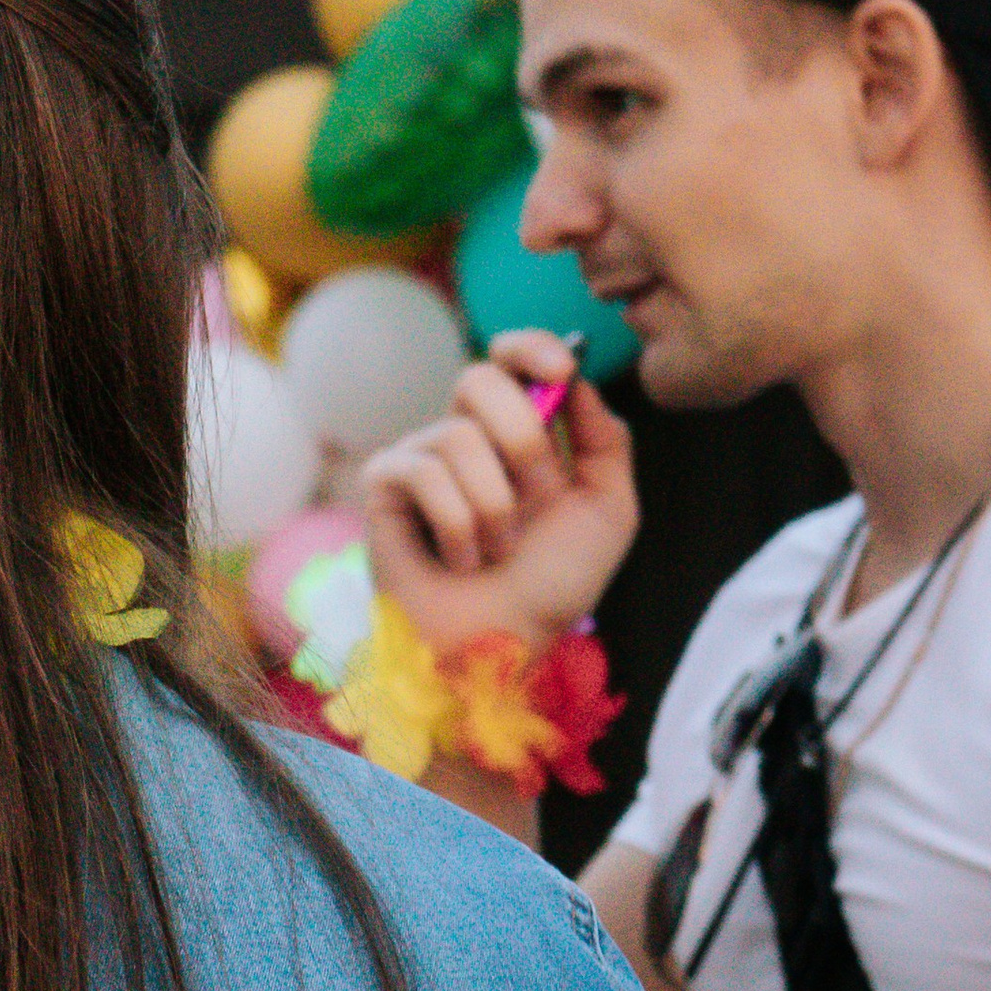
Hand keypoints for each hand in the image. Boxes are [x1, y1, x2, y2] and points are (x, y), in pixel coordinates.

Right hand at [361, 331, 638, 657]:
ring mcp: (421, 457)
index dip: (530, 346)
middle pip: (480, 378)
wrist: (503, 644)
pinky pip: (423, 473)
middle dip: (525, 439)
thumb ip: (605, 439)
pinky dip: (457, 525)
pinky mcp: (384, 486)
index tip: (562, 368)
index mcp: (517, 432)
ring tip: (497, 550)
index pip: (512, 357)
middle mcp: (465, 436)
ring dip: (495, 505)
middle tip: (539, 499)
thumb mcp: (606, 509)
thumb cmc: (552, 585)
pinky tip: (460, 560)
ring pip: (457, 435)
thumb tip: (578, 379)